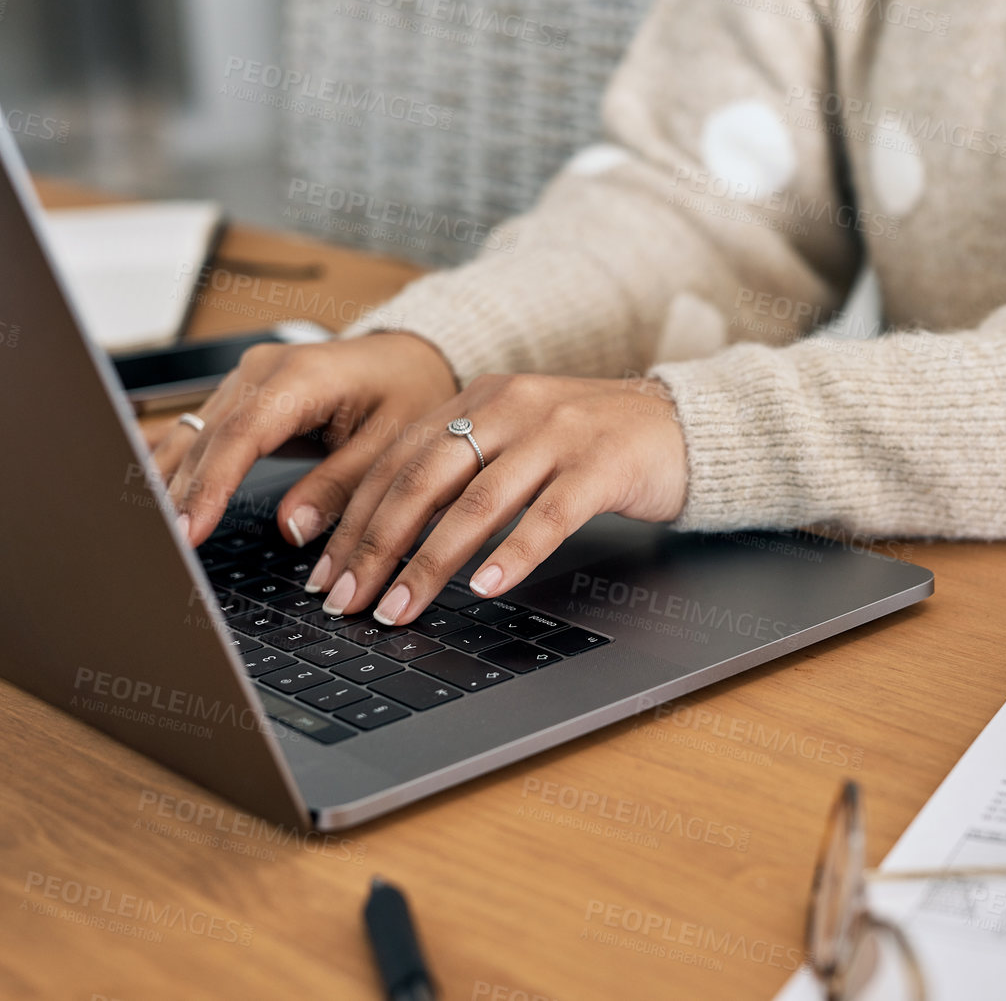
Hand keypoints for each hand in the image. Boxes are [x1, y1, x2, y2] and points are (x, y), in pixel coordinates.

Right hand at [154, 333, 457, 544]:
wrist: (407, 358)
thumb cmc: (407, 393)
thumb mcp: (390, 444)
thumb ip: (340, 486)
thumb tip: (291, 529)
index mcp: (303, 376)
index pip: (241, 435)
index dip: (210, 486)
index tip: (189, 531)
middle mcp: (263, 369)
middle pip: (207, 438)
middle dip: (179, 495)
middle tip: (161, 551)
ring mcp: (245, 377)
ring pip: (193, 435)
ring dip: (168, 484)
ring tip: (150, 536)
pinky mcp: (239, 392)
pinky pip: (200, 432)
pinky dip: (177, 468)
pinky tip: (154, 501)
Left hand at [311, 374, 688, 624]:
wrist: (681, 423)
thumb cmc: (591, 445)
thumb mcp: (516, 439)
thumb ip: (459, 468)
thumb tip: (383, 535)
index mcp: (478, 398)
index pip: (396, 458)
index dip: (352, 517)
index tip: (324, 572)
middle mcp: (510, 406)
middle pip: (423, 479)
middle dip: (375, 546)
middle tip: (347, 601)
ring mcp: (558, 433)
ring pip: (477, 501)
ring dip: (430, 562)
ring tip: (401, 607)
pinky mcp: (602, 464)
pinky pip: (548, 515)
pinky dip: (512, 554)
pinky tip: (486, 588)